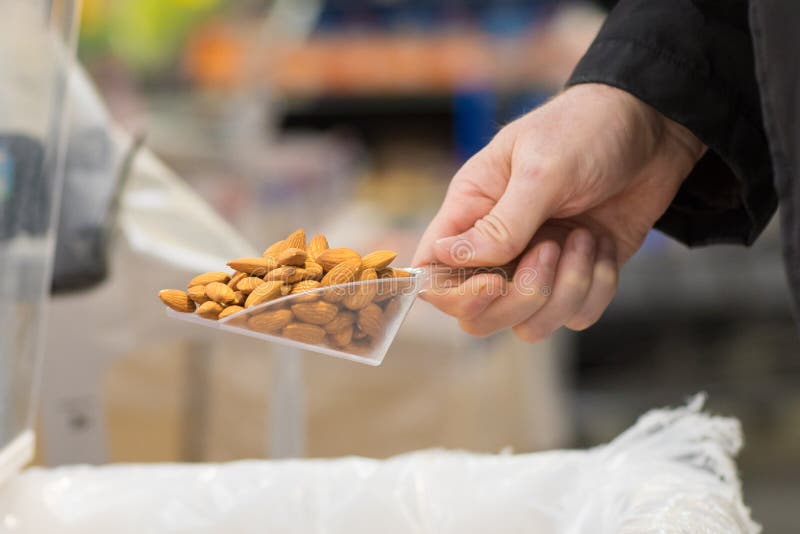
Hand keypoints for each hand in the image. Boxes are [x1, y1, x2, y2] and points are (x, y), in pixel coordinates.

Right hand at [412, 83, 704, 341]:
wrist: (653, 126)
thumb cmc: (586, 130)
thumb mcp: (542, 170)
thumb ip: (500, 223)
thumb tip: (447, 259)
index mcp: (471, 211)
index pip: (434, 271)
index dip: (453, 293)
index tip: (493, 280)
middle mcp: (498, 246)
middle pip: (479, 315)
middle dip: (519, 298)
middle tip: (550, 251)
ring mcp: (538, 265)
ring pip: (529, 324)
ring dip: (564, 291)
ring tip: (583, 238)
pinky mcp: (578, 276)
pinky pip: (576, 315)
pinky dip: (596, 287)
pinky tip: (602, 245)